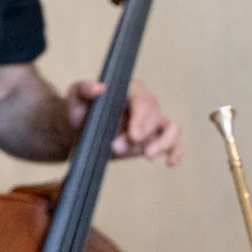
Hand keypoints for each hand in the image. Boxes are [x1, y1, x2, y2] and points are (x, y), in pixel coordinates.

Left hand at [66, 80, 181, 164]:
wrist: (82, 131)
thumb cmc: (82, 111)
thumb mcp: (76, 98)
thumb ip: (83, 89)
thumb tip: (99, 88)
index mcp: (131, 90)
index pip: (142, 101)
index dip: (141, 118)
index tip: (134, 135)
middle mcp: (147, 104)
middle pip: (155, 117)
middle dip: (140, 135)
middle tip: (117, 147)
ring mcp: (154, 122)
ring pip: (171, 128)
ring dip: (163, 143)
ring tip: (148, 156)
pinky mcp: (156, 138)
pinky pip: (174, 143)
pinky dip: (175, 152)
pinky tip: (170, 163)